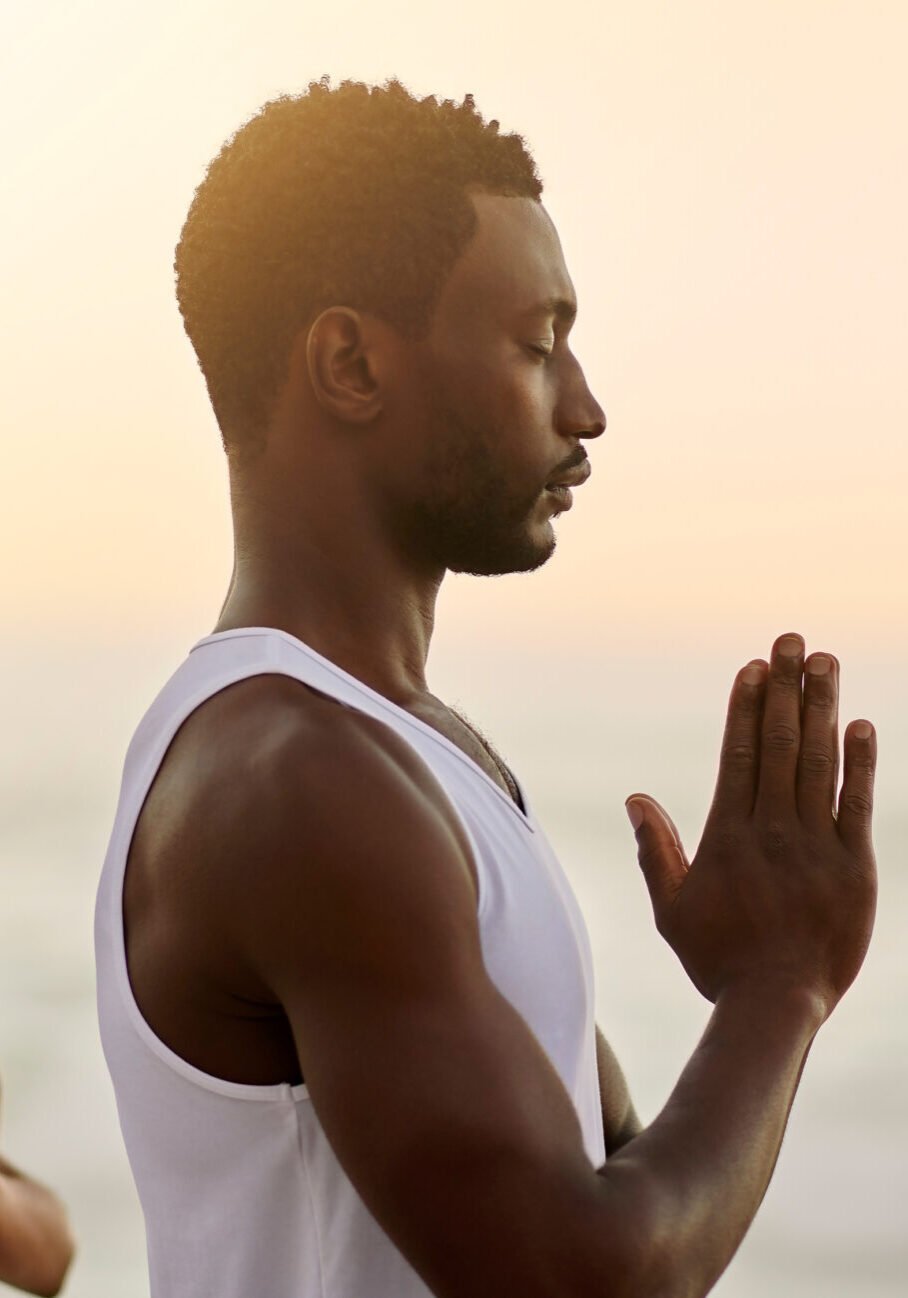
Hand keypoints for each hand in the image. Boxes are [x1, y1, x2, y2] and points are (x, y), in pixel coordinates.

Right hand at [625, 633, 876, 1018]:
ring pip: (818, 762)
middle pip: (779, 744)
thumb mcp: (672, 908)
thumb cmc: (718, 960)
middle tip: (792, 640)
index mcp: (729, 836)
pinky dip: (860, 763)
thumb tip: (635, 798)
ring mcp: (817, 846)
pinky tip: (860, 725)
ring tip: (824, 662)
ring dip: (822, 708)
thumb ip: (654, 850)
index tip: (755, 667)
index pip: (738, 754)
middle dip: (786, 688)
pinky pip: (858, 804)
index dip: (747, 706)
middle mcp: (773, 830)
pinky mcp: (854, 866)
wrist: (777, 1005)